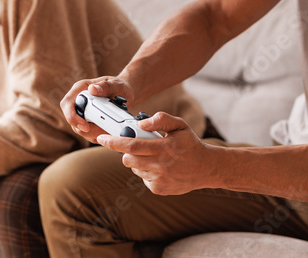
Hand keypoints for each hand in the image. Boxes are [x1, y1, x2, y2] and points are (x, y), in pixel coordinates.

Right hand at [60, 76, 135, 143]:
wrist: (125, 93)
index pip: (67, 103)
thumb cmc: (119, 86)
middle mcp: (78, 101)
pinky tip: (108, 132)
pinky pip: (88, 133)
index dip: (72, 116)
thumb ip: (105, 86)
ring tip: (108, 130)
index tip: (85, 125)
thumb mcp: (115, 84)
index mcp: (81, 89)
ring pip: (79, 129)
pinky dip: (97, 136)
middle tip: (101, 130)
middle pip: (71, 120)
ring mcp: (82, 113)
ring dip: (93, 134)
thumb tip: (92, 89)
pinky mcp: (88, 122)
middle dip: (85, 129)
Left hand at [96, 112, 214, 195]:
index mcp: (164, 148)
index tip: (102, 138)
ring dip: (137, 161)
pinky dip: (146, 171)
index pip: (131, 146)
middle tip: (134, 146)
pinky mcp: (158, 189)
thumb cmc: (190, 144)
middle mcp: (160, 166)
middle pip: (128, 159)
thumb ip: (162, 119)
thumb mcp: (180, 125)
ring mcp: (159, 180)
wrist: (206, 168)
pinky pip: (142, 178)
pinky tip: (160, 167)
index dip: (113, 142)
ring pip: (135, 169)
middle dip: (125, 152)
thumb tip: (143, 122)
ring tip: (154, 156)